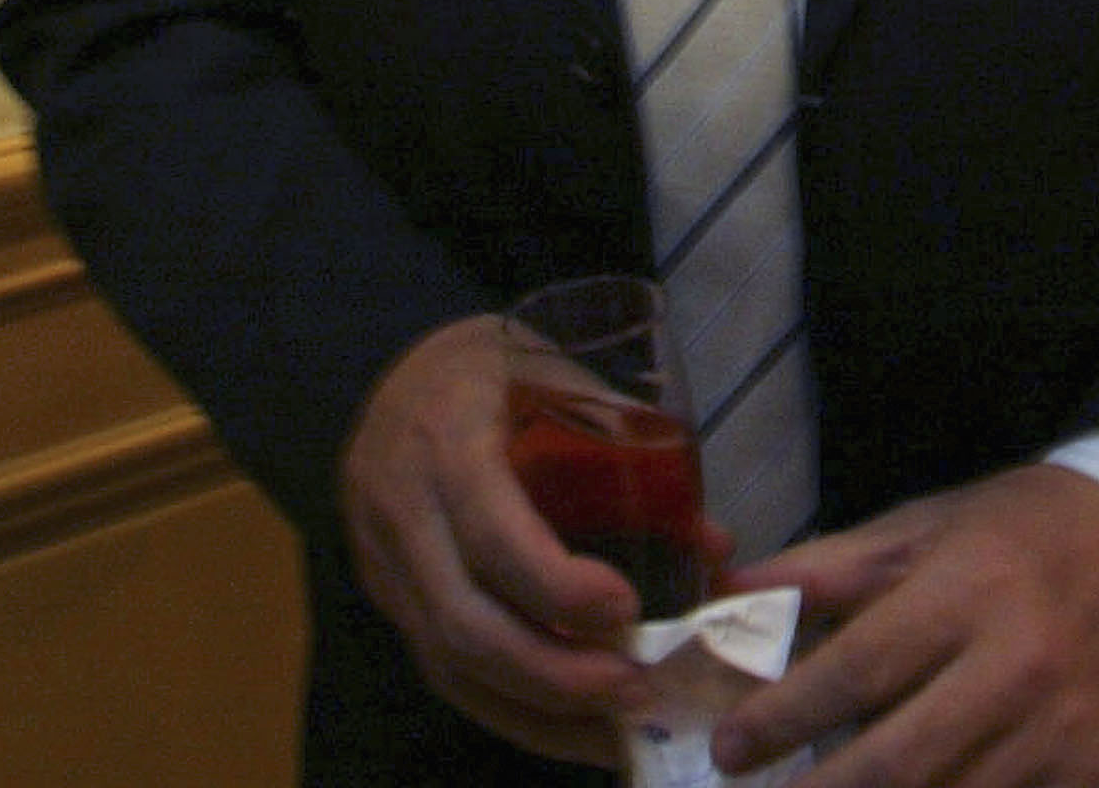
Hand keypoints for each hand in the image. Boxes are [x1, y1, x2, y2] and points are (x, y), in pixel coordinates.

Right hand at [338, 313, 648, 766]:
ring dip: (535, 711)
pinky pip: (441, 670)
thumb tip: (714, 546)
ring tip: (616, 730)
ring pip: (448, 665)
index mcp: (449, 439)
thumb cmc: (496, 368)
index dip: (556, 585)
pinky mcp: (389, 601)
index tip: (625, 609)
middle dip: (552, 673)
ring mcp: (385, 565)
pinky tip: (567, 727)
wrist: (387, 372)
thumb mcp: (561, 375)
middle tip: (635, 689)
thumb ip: (632, 451)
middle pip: (464, 624)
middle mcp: (403, 511)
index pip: (492, 532)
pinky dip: (507, 708)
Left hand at [711, 463, 1098, 783]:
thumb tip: (733, 593)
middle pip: (896, 765)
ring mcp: (1059, 735)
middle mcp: (1015, 667)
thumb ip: (834, 567)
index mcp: (970, 590)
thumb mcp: (930, 524)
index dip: (784, 716)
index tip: (728, 746)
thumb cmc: (1026, 528)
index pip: (860, 670)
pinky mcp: (1090, 778)